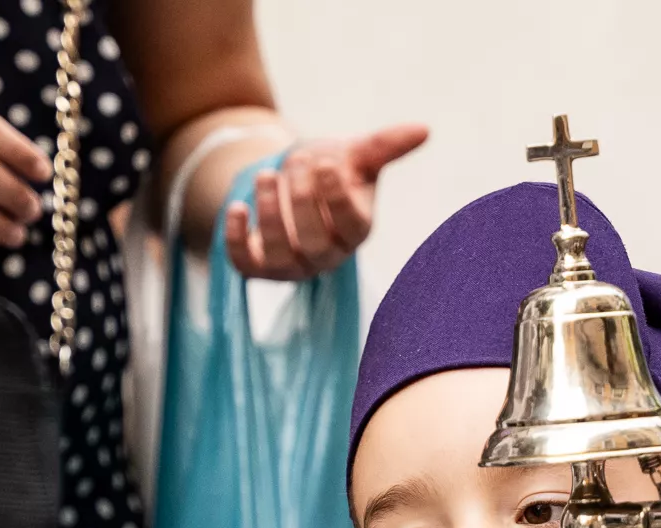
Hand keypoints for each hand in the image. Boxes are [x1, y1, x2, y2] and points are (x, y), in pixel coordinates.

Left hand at [223, 124, 427, 279]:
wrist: (294, 184)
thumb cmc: (332, 172)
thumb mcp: (357, 156)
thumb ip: (386, 145)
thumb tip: (424, 129)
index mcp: (355, 230)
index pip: (352, 226)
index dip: (337, 199)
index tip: (325, 165)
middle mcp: (326, 255)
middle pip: (316, 242)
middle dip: (302, 201)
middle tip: (297, 160)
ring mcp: (292, 265)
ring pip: (281, 254)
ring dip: (271, 215)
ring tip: (265, 175)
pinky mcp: (258, 266)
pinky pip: (245, 264)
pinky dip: (236, 240)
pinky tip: (236, 207)